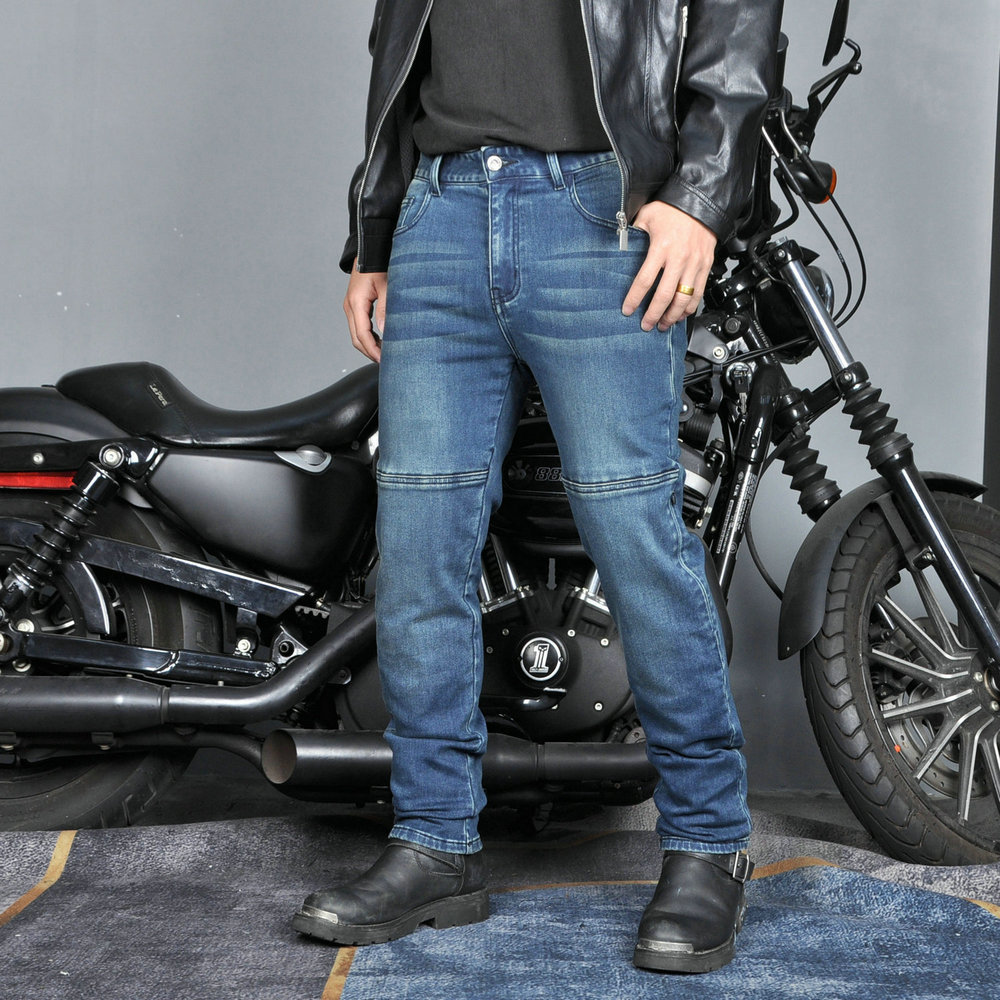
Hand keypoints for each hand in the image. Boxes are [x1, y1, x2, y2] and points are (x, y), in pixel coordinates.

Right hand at [343, 259, 387, 362]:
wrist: (370, 248)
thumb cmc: (378, 263)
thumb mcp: (387, 286)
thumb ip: (386, 309)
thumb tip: (386, 331)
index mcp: (356, 302)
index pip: (362, 335)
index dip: (373, 350)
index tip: (384, 360)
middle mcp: (350, 306)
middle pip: (356, 338)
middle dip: (370, 352)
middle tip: (386, 362)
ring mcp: (351, 306)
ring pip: (356, 334)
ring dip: (369, 346)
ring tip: (385, 354)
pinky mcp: (355, 304)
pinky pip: (359, 326)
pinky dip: (368, 337)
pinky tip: (380, 341)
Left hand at [621, 202, 716, 330]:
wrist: (701, 202)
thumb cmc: (672, 209)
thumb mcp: (646, 217)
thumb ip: (633, 234)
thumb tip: (618, 247)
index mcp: (661, 247)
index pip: (645, 280)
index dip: (635, 298)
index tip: (627, 310)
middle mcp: (679, 258)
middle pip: (665, 295)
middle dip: (654, 314)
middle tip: (646, 325)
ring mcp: (694, 264)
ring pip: (684, 299)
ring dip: (672, 316)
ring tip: (663, 324)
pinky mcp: (706, 266)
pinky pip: (698, 293)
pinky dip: (689, 308)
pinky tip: (681, 315)